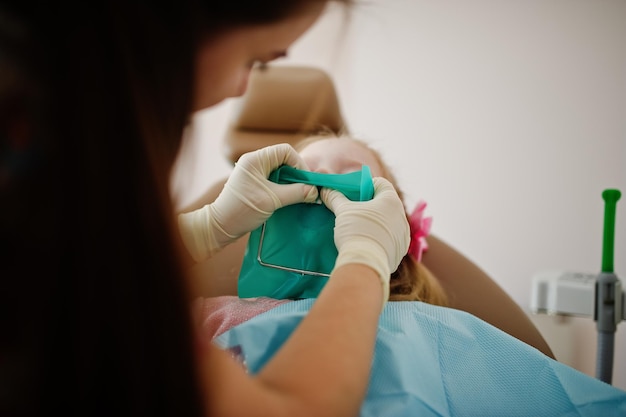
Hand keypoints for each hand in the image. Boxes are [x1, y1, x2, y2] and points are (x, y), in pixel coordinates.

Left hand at [178, 144, 317, 261]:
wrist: (220, 226)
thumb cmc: (243, 210)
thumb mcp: (272, 200)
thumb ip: (296, 193)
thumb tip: (315, 191)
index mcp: (255, 160)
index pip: (285, 150)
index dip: (299, 164)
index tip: (305, 181)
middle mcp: (254, 162)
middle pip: (284, 159)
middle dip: (296, 174)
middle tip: (304, 189)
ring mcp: (253, 172)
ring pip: (280, 170)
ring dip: (290, 182)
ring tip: (298, 195)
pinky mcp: (254, 183)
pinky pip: (274, 179)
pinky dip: (283, 187)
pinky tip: (289, 198)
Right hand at [321, 177, 409, 304]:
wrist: (365, 264)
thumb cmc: (356, 231)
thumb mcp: (343, 211)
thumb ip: (335, 198)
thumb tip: (326, 190)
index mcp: (391, 200)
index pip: (380, 184)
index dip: (366, 186)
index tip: (354, 194)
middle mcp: (402, 216)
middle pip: (385, 203)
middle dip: (370, 205)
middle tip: (353, 211)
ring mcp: (403, 235)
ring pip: (388, 222)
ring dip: (376, 222)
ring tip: (359, 229)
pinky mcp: (400, 250)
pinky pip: (390, 239)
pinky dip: (380, 238)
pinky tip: (367, 243)